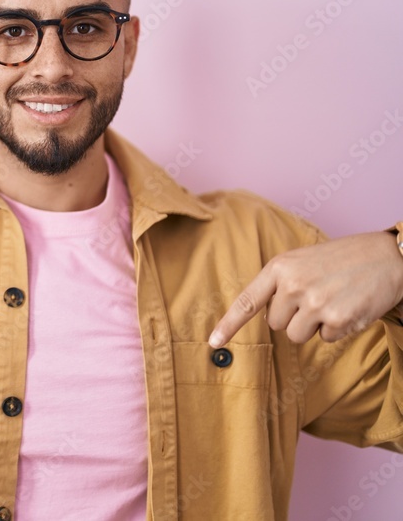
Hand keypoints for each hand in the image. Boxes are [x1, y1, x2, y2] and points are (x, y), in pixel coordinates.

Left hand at [210, 231, 402, 346]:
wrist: (386, 256)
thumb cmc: (340, 259)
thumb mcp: (301, 261)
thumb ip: (279, 284)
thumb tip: (263, 317)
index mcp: (279, 267)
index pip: (247, 301)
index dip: (228, 324)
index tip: (213, 342)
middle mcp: (293, 285)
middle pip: (274, 324)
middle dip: (292, 317)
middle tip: (316, 296)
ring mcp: (315, 303)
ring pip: (296, 335)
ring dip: (313, 326)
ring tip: (331, 301)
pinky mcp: (337, 320)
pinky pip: (324, 339)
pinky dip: (336, 329)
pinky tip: (348, 307)